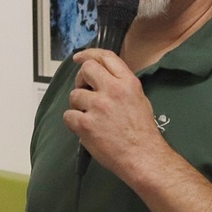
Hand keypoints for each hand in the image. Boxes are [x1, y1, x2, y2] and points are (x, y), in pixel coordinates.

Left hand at [63, 48, 166, 178]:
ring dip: (78, 106)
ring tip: (90, 118)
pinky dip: (73, 122)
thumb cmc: (142, 133)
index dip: (89, 54)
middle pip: (86, 70)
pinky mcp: (86, 124)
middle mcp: (113, 90)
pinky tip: (85, 129)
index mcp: (128, 83)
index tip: (80, 57)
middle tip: (84, 90)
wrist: (143, 157)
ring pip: (74, 95)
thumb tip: (103, 77)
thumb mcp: (139, 99)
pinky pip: (68, 115)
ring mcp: (98, 106)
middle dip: (81, 79)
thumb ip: (121, 85)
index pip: (106, 57)